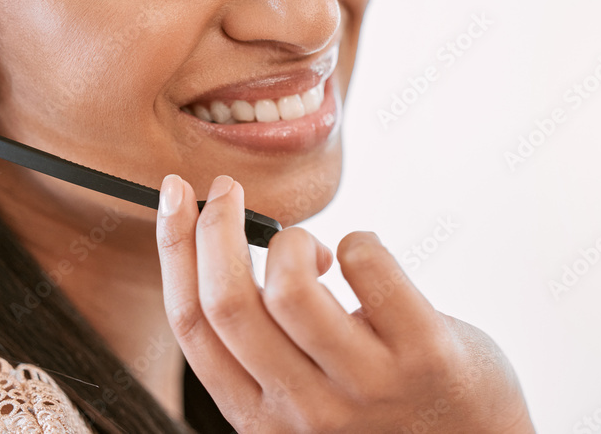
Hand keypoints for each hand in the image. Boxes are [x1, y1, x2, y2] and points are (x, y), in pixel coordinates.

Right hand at [156, 174, 534, 432]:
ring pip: (289, 284)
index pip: (192, 325)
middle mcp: (305, 411)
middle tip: (227, 189)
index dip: (174, 250)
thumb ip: (268, 350)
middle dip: (216, 225)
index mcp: (261, 416)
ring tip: (321, 251)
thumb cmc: (387, 414)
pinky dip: (360, 241)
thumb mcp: (306, 401)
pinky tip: (367, 259)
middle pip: (229, 300)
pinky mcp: (425, 355)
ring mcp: (367, 386)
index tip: (174, 196)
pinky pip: (369, 263)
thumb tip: (225, 250)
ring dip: (295, 240)